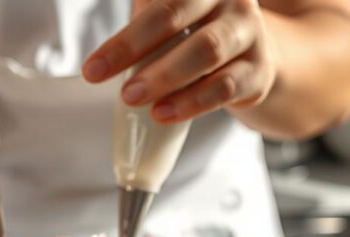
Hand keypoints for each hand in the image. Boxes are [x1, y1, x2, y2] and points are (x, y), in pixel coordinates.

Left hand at [82, 0, 275, 123]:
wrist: (252, 56)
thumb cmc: (196, 32)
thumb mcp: (168, 15)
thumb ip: (141, 20)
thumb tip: (97, 56)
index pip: (158, 3)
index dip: (122, 37)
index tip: (91, 68)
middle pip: (174, 15)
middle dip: (131, 47)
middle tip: (98, 76)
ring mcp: (248, 32)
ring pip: (205, 51)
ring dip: (163, 76)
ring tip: (131, 97)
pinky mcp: (258, 70)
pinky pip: (224, 86)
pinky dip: (191, 103)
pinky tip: (163, 113)